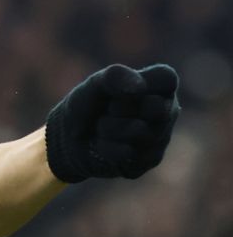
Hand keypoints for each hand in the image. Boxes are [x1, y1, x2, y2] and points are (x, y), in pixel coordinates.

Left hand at [44, 64, 179, 182]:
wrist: (69, 140)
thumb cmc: (87, 106)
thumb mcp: (94, 85)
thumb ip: (114, 76)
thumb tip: (139, 87)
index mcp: (159, 86)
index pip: (166, 78)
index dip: (142, 83)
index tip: (119, 89)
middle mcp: (167, 111)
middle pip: (155, 107)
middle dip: (120, 108)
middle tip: (108, 109)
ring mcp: (161, 137)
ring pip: (139, 131)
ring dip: (109, 128)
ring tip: (103, 127)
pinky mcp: (150, 160)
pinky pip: (127, 153)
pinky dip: (106, 147)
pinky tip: (104, 145)